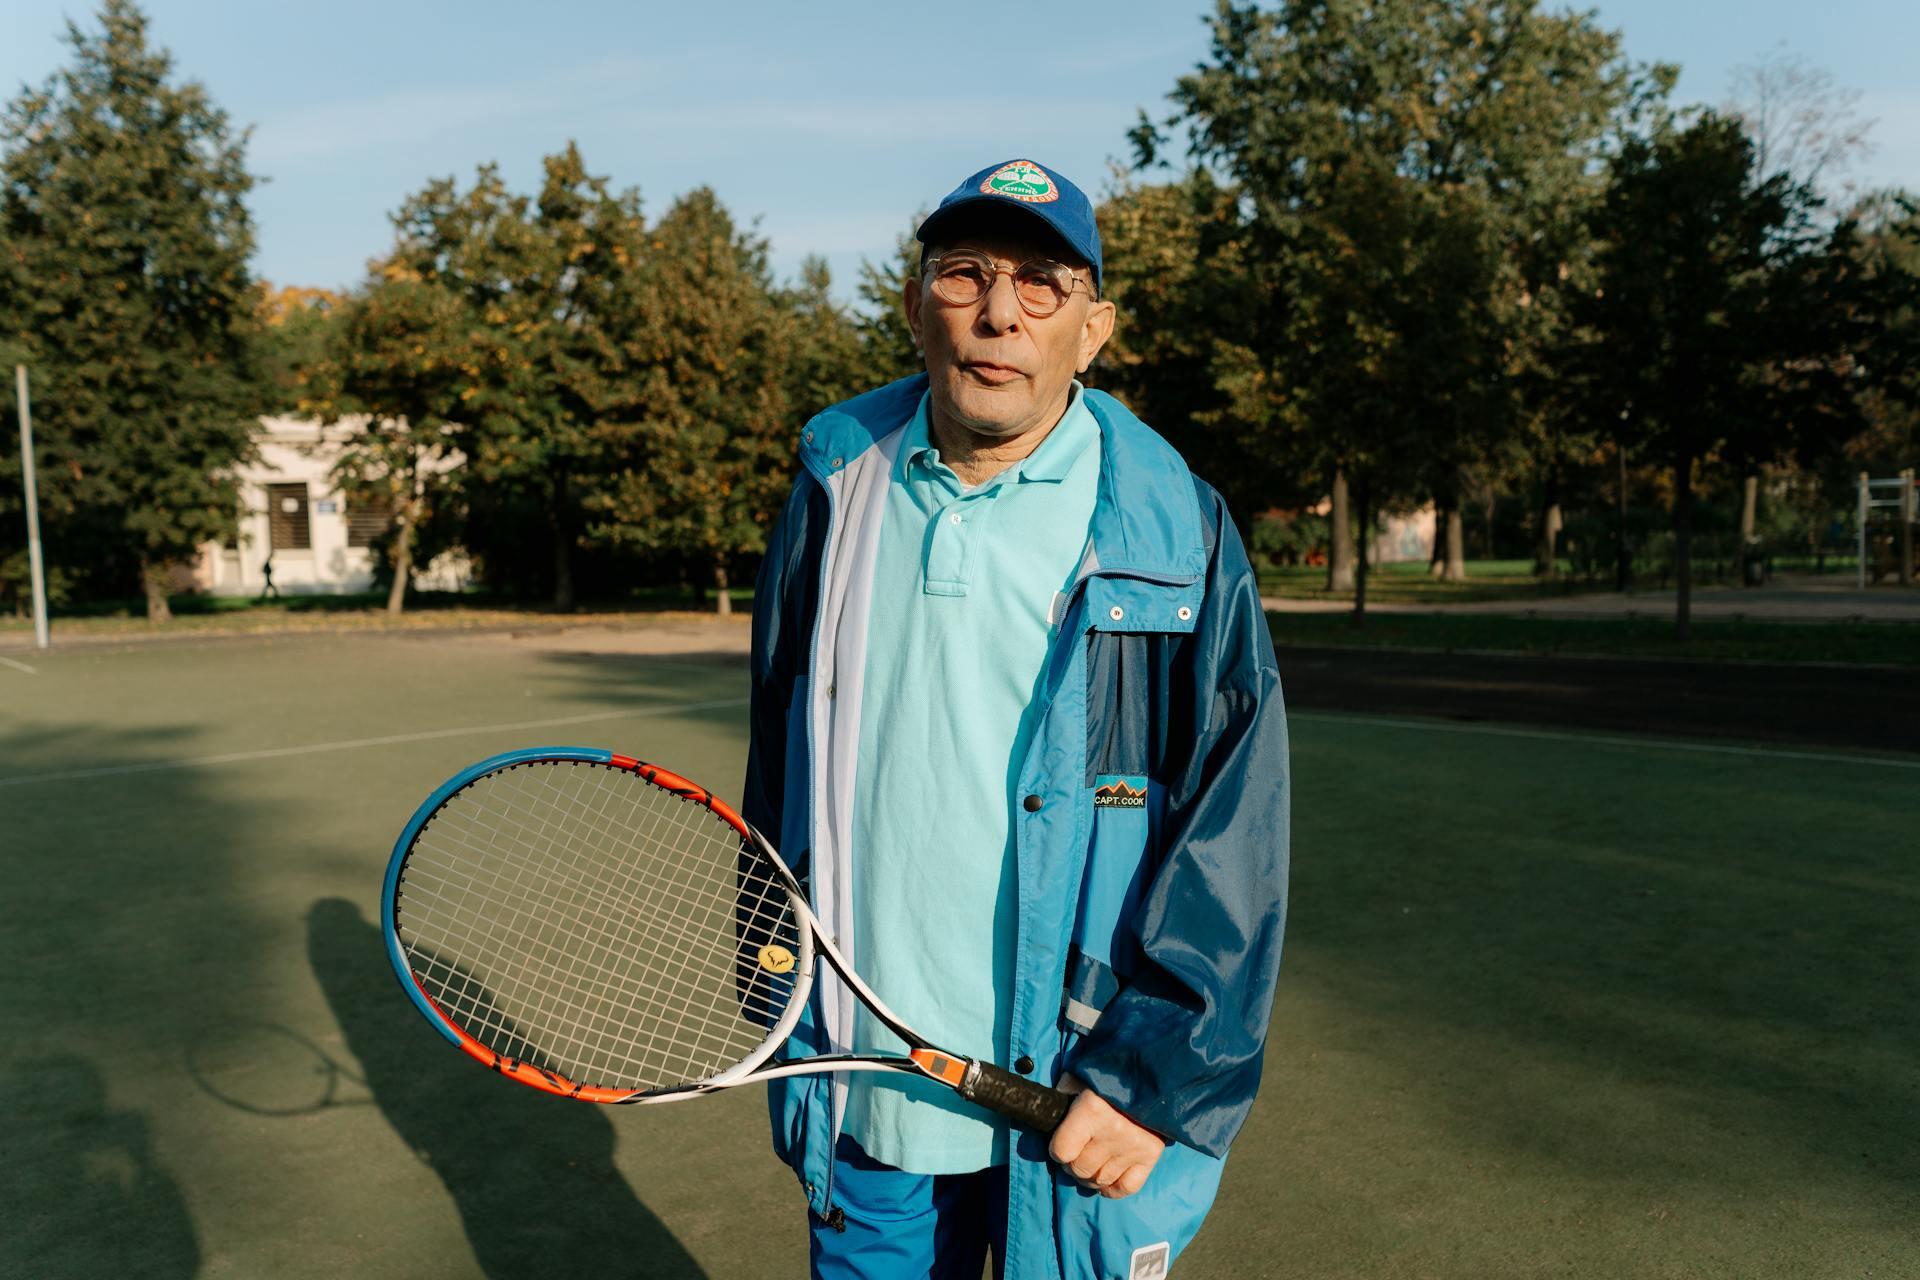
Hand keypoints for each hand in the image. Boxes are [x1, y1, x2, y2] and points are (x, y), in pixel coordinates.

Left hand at [1048, 1073, 1165, 1198]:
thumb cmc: (1106, 1076)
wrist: (1151, 1074)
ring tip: (1091, 1163)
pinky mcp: (1151, 1155)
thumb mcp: (1078, 1078)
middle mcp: (1113, 1131)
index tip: (1061, 1143)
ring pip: (1100, 1180)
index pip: (1062, 1151)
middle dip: (1073, 1165)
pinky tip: (1107, 1179)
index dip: (1057, 1149)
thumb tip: (1048, 1117)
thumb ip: (1063, 1097)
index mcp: (1092, 1110)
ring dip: (1091, 1176)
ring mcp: (1133, 1146)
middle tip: (1076, 1154)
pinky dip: (1113, 1189)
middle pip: (1081, 1169)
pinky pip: (1127, 1187)